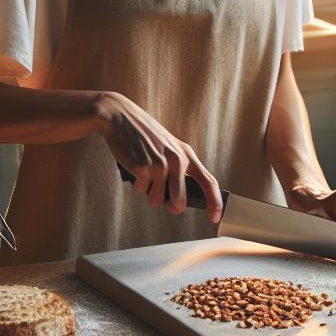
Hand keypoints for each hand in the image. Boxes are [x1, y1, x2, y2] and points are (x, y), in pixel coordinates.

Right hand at [92, 91, 222, 221]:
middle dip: (171, 206)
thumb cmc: (144, 137)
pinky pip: (141, 191)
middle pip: (180, 202)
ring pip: (157, 201)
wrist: (120, 118)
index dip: (215, 202)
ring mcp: (161, 165)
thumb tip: (178, 201)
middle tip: (162, 197)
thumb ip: (178, 169)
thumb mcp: (169, 147)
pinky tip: (134, 166)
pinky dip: (136, 184)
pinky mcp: (143, 168)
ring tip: (144, 173)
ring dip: (149, 193)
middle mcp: (177, 160)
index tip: (215, 217)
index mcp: (187, 154)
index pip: (208, 182)